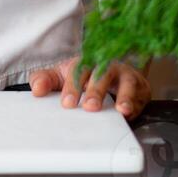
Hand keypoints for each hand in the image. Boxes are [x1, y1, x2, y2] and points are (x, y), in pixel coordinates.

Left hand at [28, 55, 148, 118]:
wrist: (112, 72)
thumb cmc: (82, 76)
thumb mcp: (61, 76)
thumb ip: (45, 80)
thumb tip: (36, 89)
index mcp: (86, 62)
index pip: (79, 70)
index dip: (73, 86)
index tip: (67, 103)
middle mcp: (108, 66)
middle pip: (103, 75)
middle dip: (97, 91)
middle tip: (89, 107)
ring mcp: (127, 76)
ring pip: (127, 83)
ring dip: (124, 96)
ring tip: (120, 110)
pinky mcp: (141, 88)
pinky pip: (141, 96)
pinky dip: (136, 104)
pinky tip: (130, 114)